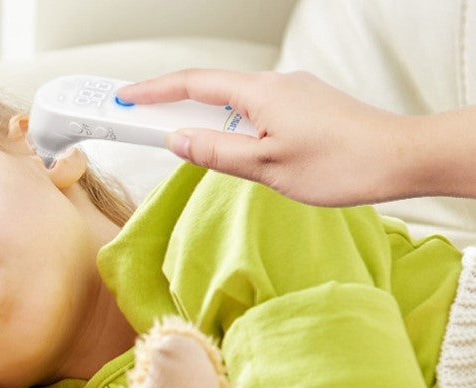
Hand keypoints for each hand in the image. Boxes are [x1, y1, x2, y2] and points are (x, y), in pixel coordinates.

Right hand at [116, 69, 414, 205]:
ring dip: (204, 120)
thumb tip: (178, 141)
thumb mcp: (266, 167)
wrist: (401, 158)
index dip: (153, 91)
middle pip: (210, 90)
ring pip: (234, 104)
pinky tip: (232, 150)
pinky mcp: (305, 109)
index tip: (123, 99)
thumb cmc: (342, 163)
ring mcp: (292, 95)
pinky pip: (255, 112)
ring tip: (185, 145)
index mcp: (260, 93)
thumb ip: (216, 152)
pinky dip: (231, 126)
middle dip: (171, 106)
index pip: (192, 84)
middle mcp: (275, 85)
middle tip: (140, 122)